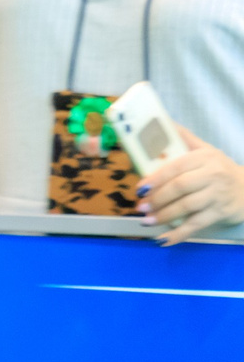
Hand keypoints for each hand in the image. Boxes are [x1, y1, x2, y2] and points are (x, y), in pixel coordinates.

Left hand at [138, 124, 243, 242]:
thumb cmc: (219, 170)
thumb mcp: (206, 151)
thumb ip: (184, 138)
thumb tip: (162, 121)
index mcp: (205, 157)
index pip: (176, 166)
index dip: (156, 178)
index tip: (140, 188)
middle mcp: (213, 174)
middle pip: (180, 187)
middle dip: (157, 199)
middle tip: (140, 207)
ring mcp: (218, 195)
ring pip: (186, 207)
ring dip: (163, 216)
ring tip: (147, 221)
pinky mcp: (221, 213)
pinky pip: (196, 225)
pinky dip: (178, 234)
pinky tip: (163, 240)